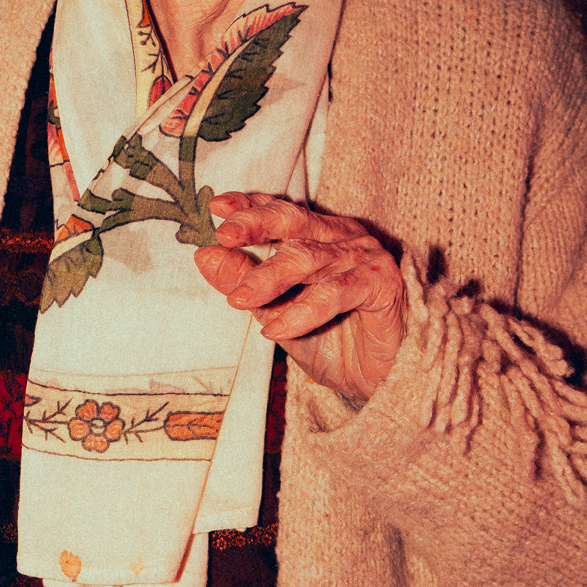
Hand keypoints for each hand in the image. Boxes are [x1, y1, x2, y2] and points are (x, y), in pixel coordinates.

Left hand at [196, 193, 406, 402]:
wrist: (382, 380)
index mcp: (318, 236)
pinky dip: (302, 311)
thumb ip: (244, 283)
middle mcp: (342, 238)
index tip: (217, 206)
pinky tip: (276, 329)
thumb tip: (205, 256)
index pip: (280, 211)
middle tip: (226, 236)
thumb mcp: (276, 314)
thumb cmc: (333, 340)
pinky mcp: (382, 284)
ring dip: (270, 277)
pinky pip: (335, 293)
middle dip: (257, 224)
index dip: (250, 205)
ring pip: (310, 257)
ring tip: (239, 301)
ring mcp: (364, 258)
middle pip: (295, 220)